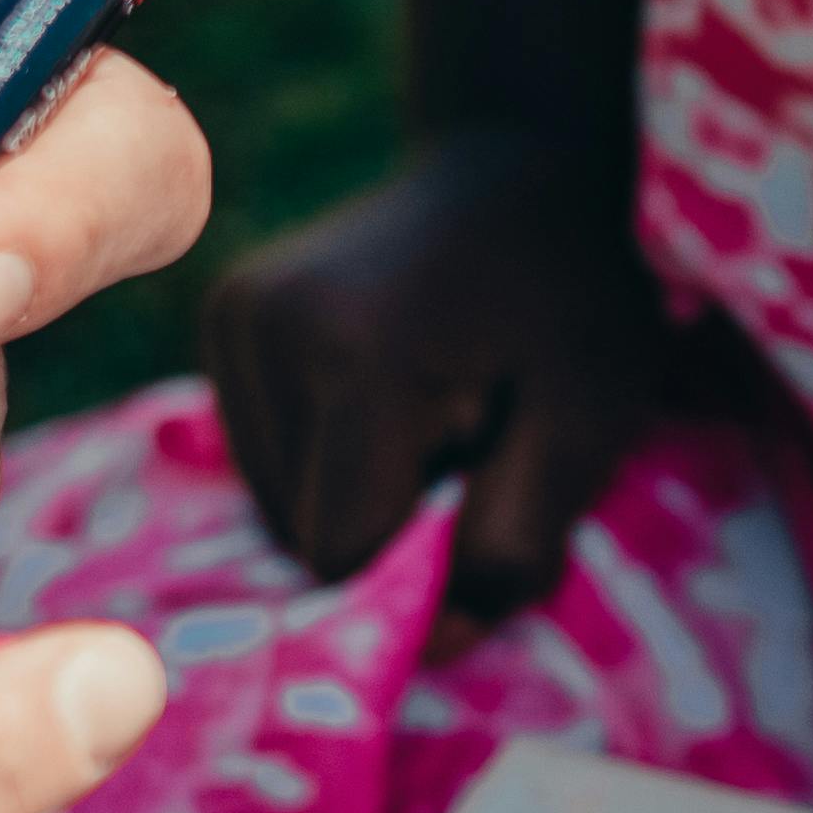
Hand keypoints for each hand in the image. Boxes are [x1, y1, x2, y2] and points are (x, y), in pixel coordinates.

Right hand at [198, 125, 694, 613]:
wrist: (521, 167)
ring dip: (359, 494)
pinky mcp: (223, 320)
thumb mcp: (589, 424)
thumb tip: (434, 645)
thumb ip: (516, 542)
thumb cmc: (574, 302)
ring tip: (432, 408)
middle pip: (304, 534)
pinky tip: (386, 396)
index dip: (421, 562)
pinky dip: (328, 460)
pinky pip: (264, 460)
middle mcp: (263, 327)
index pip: (344, 551)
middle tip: (468, 432)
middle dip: (391, 522)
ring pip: (277, 506)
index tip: (484, 488)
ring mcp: (233, 317)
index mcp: (352, 352)